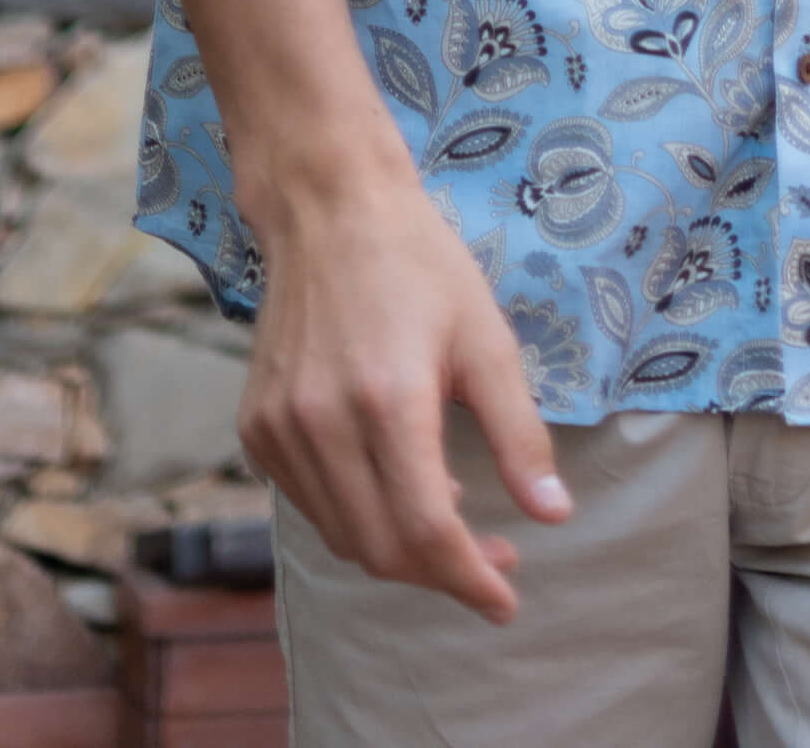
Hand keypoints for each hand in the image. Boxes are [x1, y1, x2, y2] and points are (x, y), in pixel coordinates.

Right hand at [237, 150, 570, 619]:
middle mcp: (321, 424)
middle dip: (443, 573)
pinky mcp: (256, 429)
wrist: (329, 210)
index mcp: (387, 401)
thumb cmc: (420, 265)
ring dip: (400, 551)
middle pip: (381, 549)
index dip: (470, 579)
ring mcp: (279, 431)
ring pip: (342, 537)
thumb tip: (554, 515)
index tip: (507, 599)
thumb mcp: (487, 337)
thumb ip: (519, 432)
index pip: (428, 532)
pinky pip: (311, 506)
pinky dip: (357, 517)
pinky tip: (396, 489)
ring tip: (453, 521)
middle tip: (495, 560)